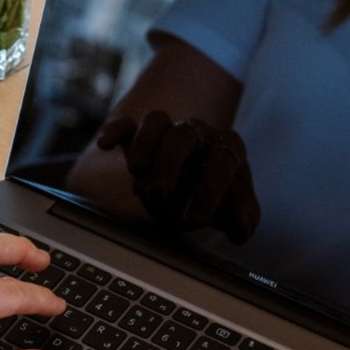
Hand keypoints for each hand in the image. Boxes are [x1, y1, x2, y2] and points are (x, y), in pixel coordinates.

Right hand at [97, 110, 259, 243]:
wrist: (195, 193)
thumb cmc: (219, 201)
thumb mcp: (236, 214)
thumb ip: (244, 220)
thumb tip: (241, 228)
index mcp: (227, 149)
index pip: (222, 160)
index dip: (210, 189)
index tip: (196, 218)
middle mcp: (198, 133)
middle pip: (184, 135)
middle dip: (171, 162)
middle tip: (162, 190)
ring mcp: (169, 132)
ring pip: (156, 121)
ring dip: (145, 144)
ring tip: (137, 171)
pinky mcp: (140, 136)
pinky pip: (127, 124)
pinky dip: (115, 130)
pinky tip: (105, 144)